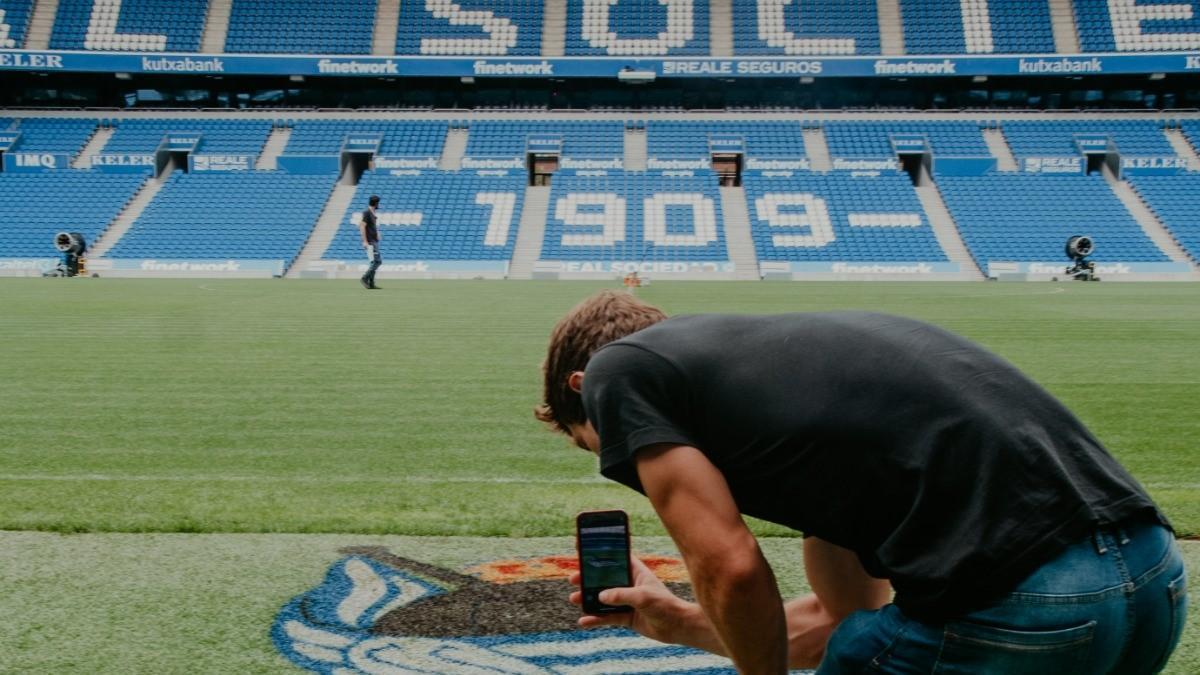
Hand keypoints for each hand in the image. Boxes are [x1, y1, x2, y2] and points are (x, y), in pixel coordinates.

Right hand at [569, 556, 708, 647]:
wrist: (677, 627)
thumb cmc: (665, 605)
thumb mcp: (643, 597)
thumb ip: (622, 595)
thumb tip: (601, 596)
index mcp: (636, 572)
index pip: (616, 557)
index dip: (600, 552)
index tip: (583, 548)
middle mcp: (629, 584)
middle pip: (604, 579)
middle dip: (588, 578)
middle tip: (573, 578)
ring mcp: (626, 601)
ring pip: (602, 598)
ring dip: (588, 599)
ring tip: (574, 599)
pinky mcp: (626, 617)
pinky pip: (607, 617)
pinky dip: (595, 619)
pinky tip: (583, 622)